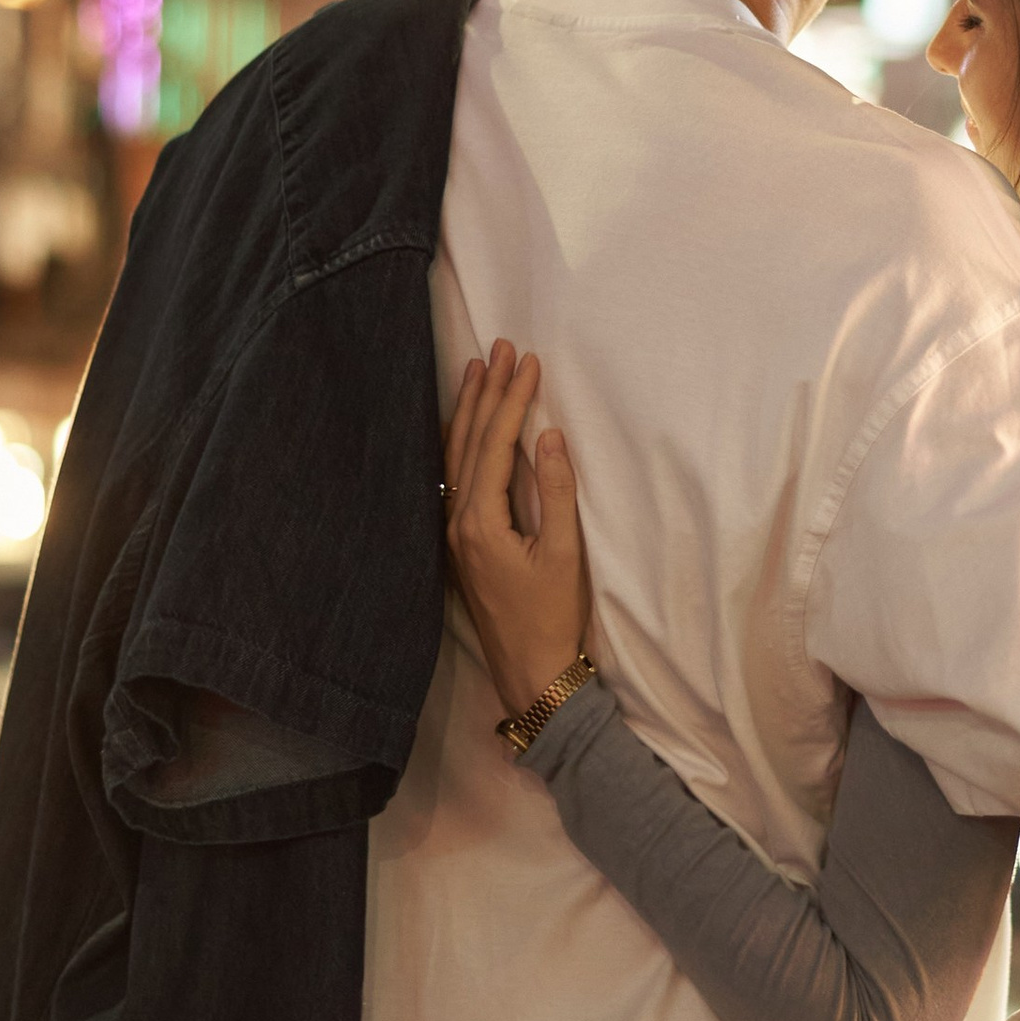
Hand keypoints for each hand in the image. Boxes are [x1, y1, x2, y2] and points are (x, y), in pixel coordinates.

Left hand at [444, 342, 591, 718]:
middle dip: (486, 392)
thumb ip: (557, 493)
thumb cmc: (553, 618)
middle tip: (501, 347)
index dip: (512, 400)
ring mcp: (455, 534)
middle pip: (468, 443)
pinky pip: (455, 477)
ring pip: (456, 458)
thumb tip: (551, 436)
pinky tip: (467, 427)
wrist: (531, 673)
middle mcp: (458, 523)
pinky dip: (462, 442)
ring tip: (478, 370)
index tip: (528, 360)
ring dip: (468, 412)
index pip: (495, 444)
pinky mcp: (462, 544)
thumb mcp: (565, 555)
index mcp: (481, 522)